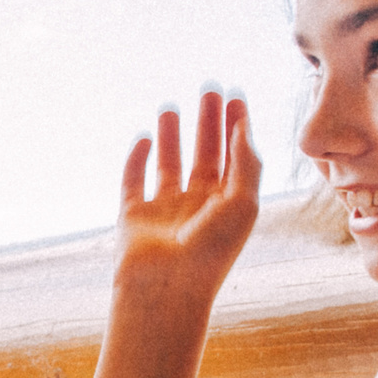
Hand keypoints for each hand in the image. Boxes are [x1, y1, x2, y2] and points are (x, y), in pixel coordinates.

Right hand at [117, 90, 260, 303]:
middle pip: (205, 155)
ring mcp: (164, 211)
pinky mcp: (133, 216)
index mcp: (228, 206)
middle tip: (209, 89)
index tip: (236, 95)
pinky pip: (133, 181)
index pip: (235, 158)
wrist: (166, 289)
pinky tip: (143, 137)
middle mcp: (197, 207)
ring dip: (171, 136)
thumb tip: (242, 124)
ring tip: (171, 106)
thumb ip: (245, 161)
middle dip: (207, 122)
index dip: (236, 127)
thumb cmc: (211, 251)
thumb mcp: (243, 202)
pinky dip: (136, 159)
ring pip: (168, 165)